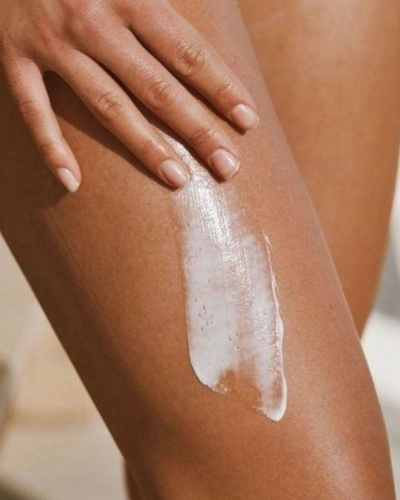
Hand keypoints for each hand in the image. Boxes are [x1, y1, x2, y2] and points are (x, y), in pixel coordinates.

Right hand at [0, 0, 259, 191]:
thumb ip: (167, 0)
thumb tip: (209, 25)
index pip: (187, 53)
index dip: (221, 88)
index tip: (247, 122)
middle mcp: (93, 20)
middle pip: (158, 88)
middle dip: (197, 130)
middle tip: (228, 166)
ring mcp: (52, 42)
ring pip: (107, 106)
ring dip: (145, 147)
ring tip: (179, 180)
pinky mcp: (13, 55)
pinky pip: (33, 109)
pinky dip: (51, 147)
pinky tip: (72, 183)